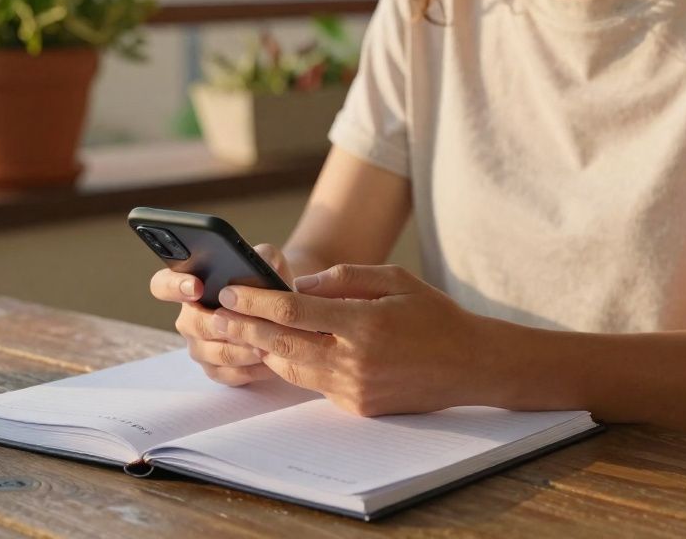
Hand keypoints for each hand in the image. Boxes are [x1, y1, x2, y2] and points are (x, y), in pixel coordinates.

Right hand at [149, 243, 291, 386]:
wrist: (282, 314)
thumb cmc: (267, 284)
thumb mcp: (268, 263)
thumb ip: (263, 255)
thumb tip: (259, 260)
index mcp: (190, 287)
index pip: (162, 285)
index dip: (174, 286)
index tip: (197, 287)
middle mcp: (188, 318)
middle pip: (195, 325)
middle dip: (226, 324)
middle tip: (252, 322)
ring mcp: (199, 346)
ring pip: (216, 352)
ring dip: (244, 349)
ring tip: (268, 341)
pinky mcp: (214, 370)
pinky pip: (228, 374)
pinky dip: (252, 369)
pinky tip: (271, 360)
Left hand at [213, 265, 485, 415]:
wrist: (470, 365)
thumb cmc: (433, 315)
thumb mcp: (393, 279)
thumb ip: (342, 279)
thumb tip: (296, 285)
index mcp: (364, 324)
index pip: (294, 311)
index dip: (256, 301)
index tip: (230, 291)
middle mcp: (355, 361)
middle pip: (282, 344)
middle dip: (244, 327)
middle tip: (215, 314)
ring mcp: (355, 389)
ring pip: (292, 369)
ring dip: (264, 349)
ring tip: (240, 330)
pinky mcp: (358, 407)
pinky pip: (315, 384)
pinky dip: (297, 364)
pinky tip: (282, 349)